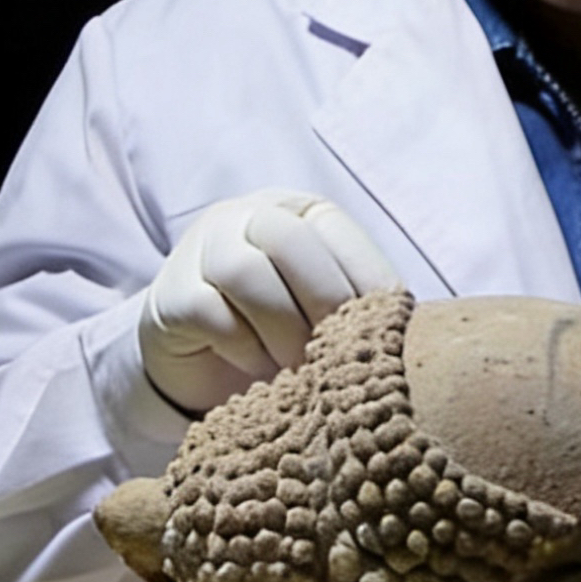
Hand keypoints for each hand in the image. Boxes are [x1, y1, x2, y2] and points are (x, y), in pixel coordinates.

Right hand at [138, 190, 402, 414]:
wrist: (201, 362)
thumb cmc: (281, 333)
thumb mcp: (324, 310)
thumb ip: (357, 304)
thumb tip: (410, 329)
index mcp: (296, 211)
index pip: (334, 228)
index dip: (364, 277)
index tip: (387, 330)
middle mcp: (245, 216)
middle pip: (288, 240)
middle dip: (324, 301)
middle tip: (342, 354)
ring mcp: (201, 250)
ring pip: (244, 271)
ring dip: (282, 328)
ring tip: (300, 368)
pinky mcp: (170, 295)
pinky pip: (209, 311)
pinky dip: (242, 346)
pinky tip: (259, 371)